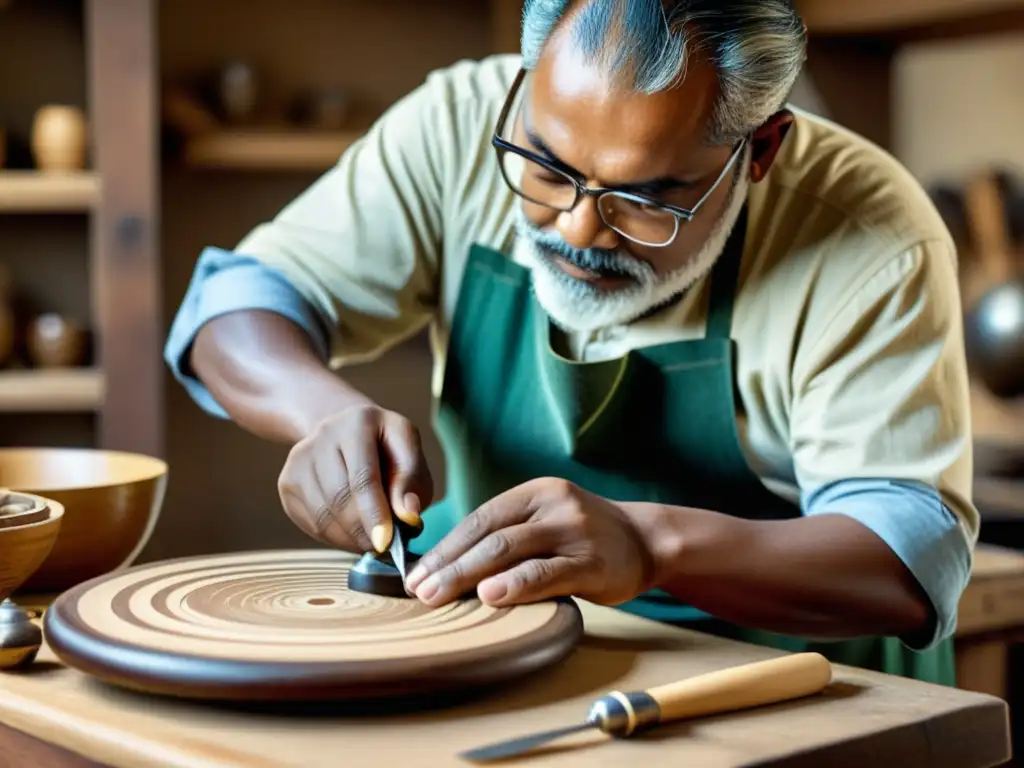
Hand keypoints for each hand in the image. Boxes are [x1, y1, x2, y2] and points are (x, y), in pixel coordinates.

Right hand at [277, 403, 433, 553]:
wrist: (346, 432)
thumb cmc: (386, 448)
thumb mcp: (410, 454)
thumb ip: (411, 481)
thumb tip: (408, 514)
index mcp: (359, 422)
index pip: (363, 476)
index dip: (374, 513)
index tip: (385, 543)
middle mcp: (323, 435)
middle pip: (339, 497)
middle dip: (363, 531)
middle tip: (382, 547)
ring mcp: (299, 459)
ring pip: (322, 515)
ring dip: (349, 538)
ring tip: (370, 540)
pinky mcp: (287, 482)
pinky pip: (310, 523)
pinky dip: (333, 538)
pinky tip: (350, 533)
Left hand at [404, 478, 654, 607]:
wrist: (647, 540)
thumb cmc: (585, 537)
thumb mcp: (546, 522)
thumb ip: (509, 536)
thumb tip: (448, 567)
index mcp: (535, 492)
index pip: (479, 518)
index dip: (445, 546)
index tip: (416, 573)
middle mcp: (553, 505)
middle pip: (488, 534)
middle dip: (448, 564)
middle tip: (418, 590)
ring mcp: (574, 531)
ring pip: (511, 550)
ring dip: (468, 574)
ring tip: (438, 595)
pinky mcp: (592, 562)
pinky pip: (546, 572)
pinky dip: (515, 584)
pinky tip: (490, 596)